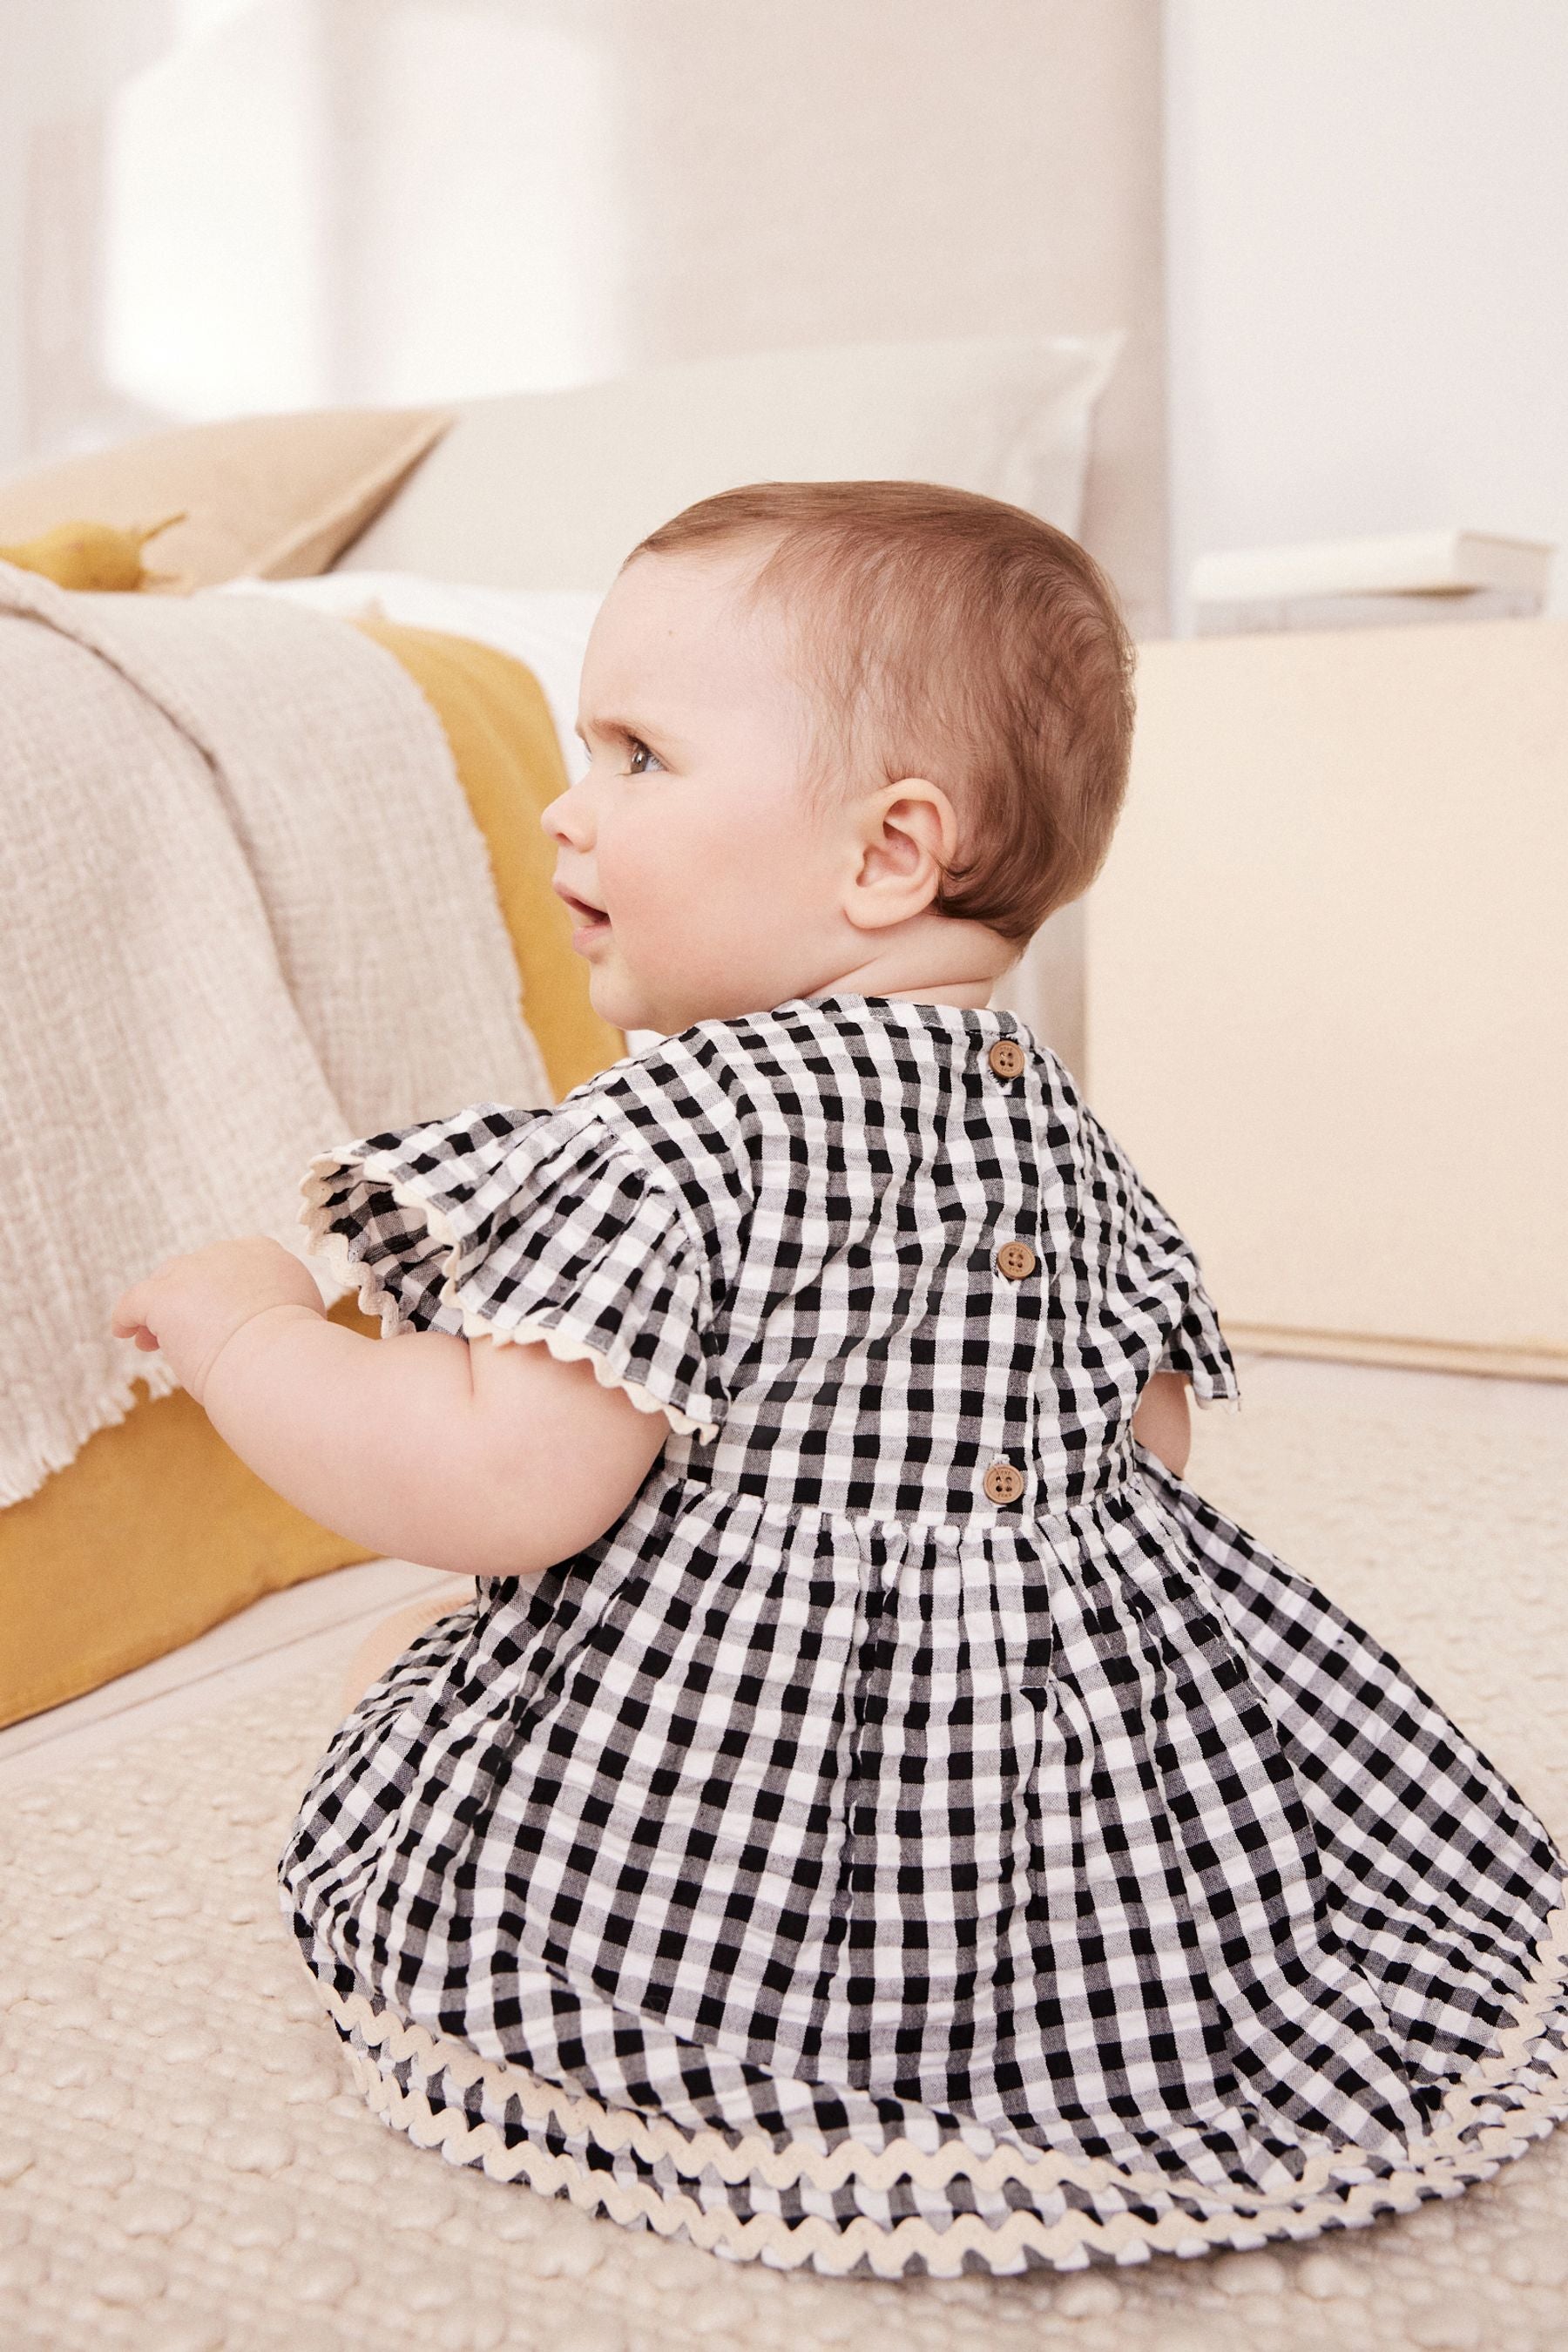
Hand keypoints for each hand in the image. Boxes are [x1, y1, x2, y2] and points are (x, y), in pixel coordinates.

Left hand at [111, 1236, 324, 1405]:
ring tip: (152, 1341)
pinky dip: (126, 1316)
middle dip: (190, 1299)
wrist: (278, 1358)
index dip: (221, 1291)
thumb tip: (271, 1324)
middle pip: (196, 1271)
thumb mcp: (300, 1313)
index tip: (221, 1316)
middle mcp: (226, 1252)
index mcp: (264, 1252)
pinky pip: (134, 1303)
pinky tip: (123, 1332)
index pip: (233, 1264)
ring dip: (160, 1310)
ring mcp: (192, 1270)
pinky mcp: (162, 1296)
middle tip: (187, 1333)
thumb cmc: (297, 1350)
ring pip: (166, 1284)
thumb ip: (279, 1306)